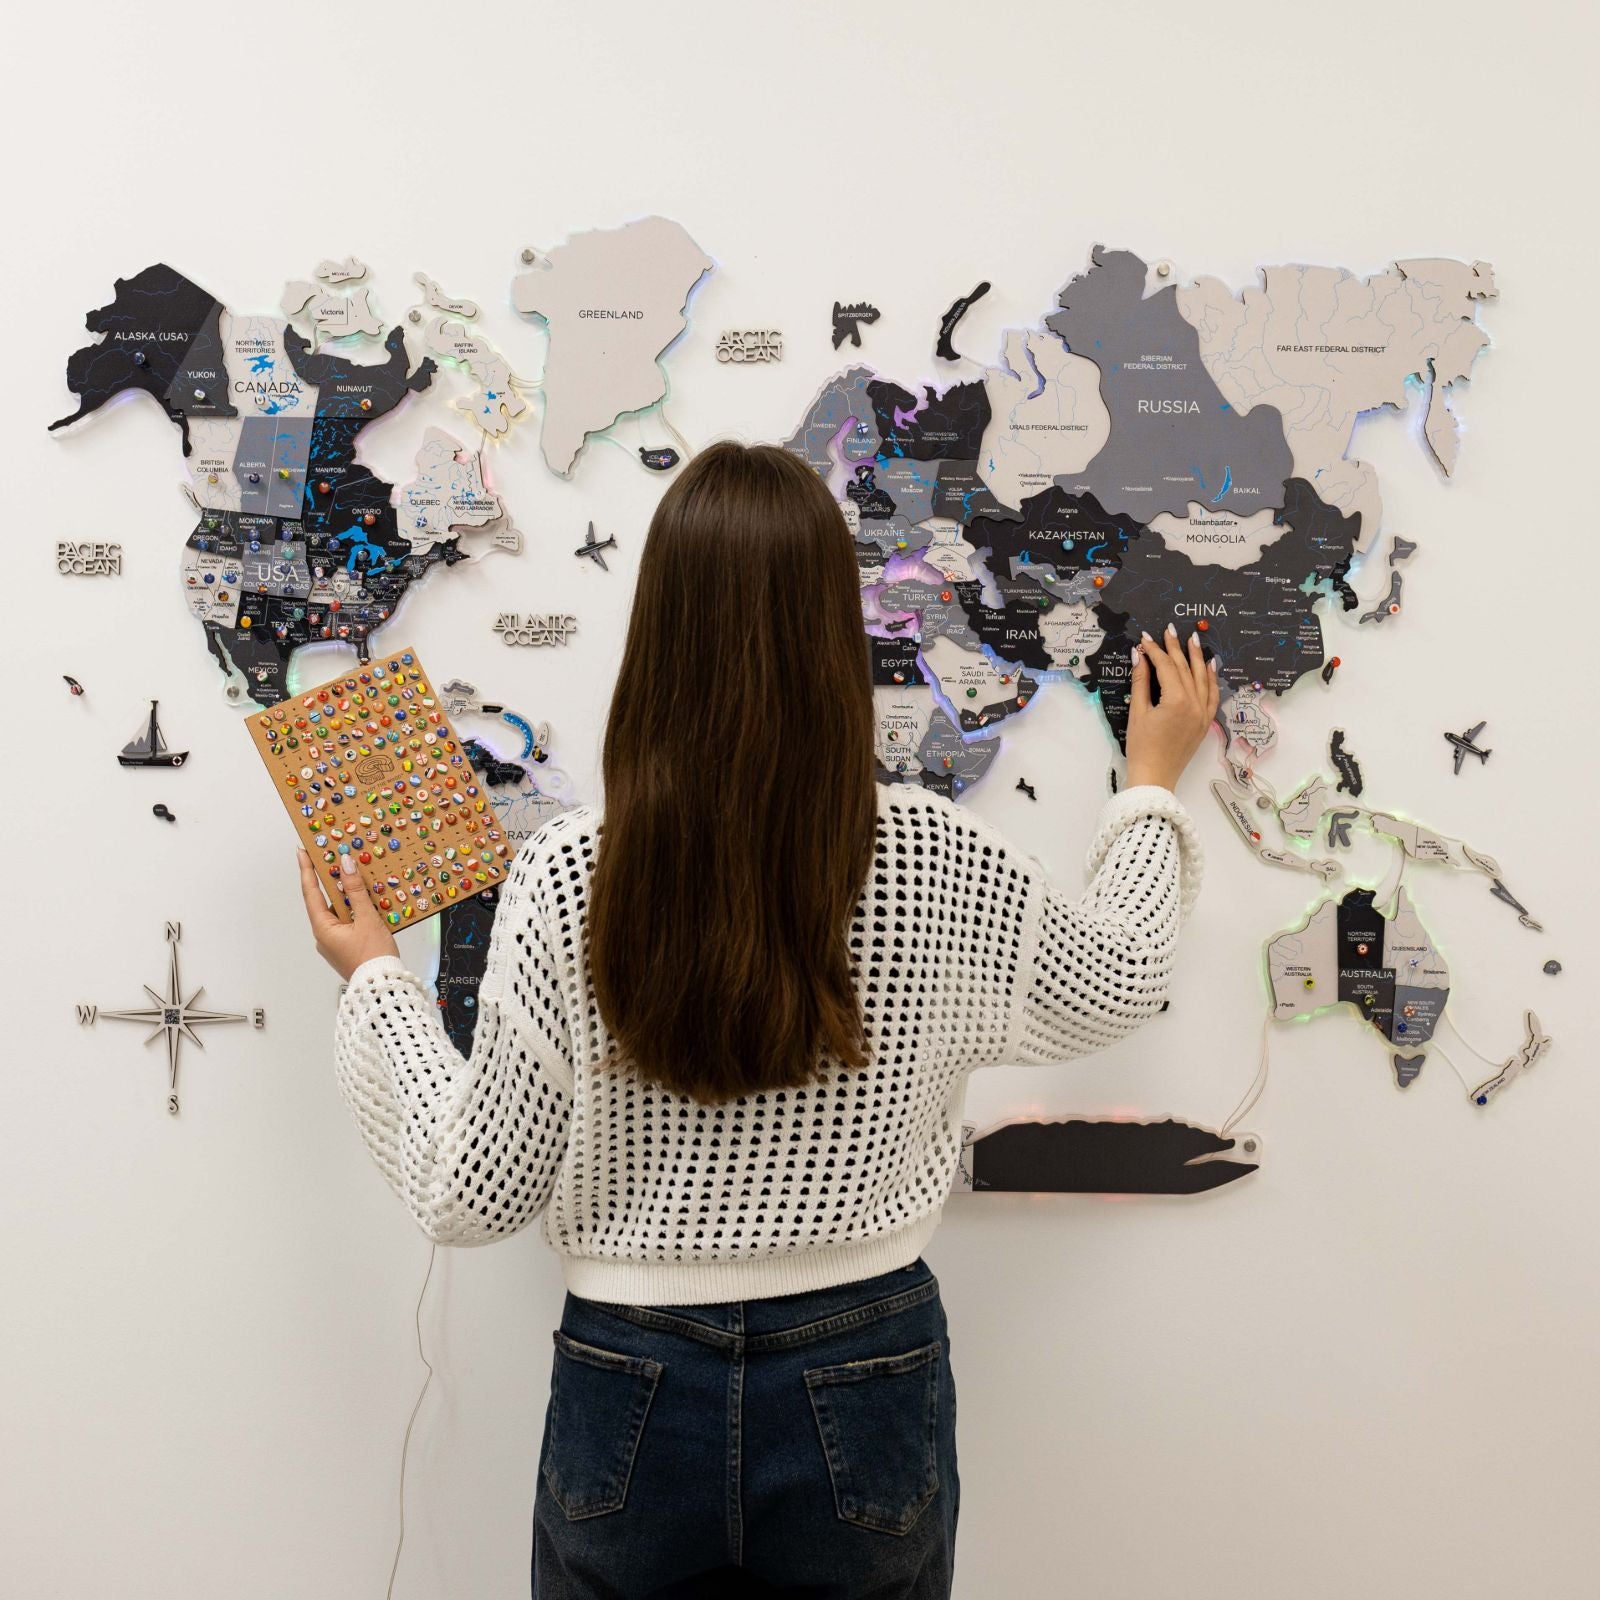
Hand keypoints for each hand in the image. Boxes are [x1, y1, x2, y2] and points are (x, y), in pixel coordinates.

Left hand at [297, 849, 399, 981]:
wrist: (384, 987)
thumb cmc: (374, 957)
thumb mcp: (367, 918)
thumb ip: (356, 890)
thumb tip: (345, 865)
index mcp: (323, 928)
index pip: (311, 892)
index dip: (306, 870)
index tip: (302, 852)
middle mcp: (324, 936)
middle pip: (325, 901)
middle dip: (331, 881)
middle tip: (333, 859)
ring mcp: (334, 943)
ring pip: (338, 912)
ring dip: (347, 896)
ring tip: (357, 879)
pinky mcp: (346, 947)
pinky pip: (347, 922)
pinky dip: (354, 910)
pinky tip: (367, 903)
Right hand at [1124, 623, 1219, 790]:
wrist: (1155, 776)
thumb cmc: (1141, 748)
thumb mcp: (1137, 712)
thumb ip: (1140, 681)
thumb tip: (1138, 656)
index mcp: (1177, 701)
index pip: (1166, 667)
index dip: (1155, 650)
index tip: (1145, 638)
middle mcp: (1195, 704)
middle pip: (1185, 669)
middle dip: (1176, 648)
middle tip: (1169, 630)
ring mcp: (1203, 713)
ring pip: (1202, 678)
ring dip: (1197, 658)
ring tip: (1192, 639)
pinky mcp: (1205, 722)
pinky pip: (1212, 695)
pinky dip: (1211, 679)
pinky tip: (1210, 665)